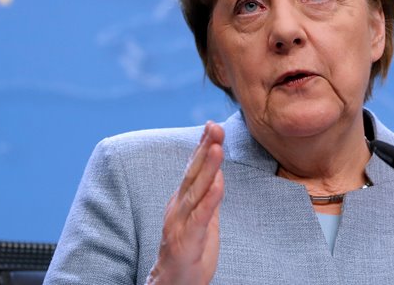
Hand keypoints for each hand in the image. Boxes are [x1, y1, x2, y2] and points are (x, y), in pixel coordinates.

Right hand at [147, 121, 224, 284]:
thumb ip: (207, 195)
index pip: (193, 168)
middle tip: (214, 126)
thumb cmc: (189, 251)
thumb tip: (217, 172)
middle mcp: (178, 206)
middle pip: (193, 173)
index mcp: (182, 200)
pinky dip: (210, 198)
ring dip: (207, 167)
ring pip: (195, 190)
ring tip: (216, 146)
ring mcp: (180, 222)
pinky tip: (218, 182)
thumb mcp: (202, 217)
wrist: (174, 284)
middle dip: (204, 148)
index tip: (212, 124)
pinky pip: (200, 216)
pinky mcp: (186, 239)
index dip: (202, 146)